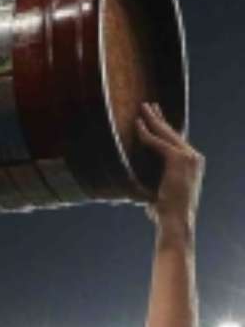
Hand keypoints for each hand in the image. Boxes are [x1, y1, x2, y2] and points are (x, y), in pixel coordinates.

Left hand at [135, 102, 204, 227]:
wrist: (176, 221)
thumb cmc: (165, 214)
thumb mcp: (158, 194)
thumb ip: (151, 185)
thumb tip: (132, 189)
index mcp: (191, 164)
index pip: (176, 141)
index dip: (164, 129)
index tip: (155, 118)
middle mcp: (193, 158)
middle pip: (172, 133)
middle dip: (159, 119)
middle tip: (148, 105)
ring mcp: (189, 157)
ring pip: (166, 134)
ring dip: (153, 120)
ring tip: (142, 108)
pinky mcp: (179, 159)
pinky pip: (159, 143)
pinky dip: (146, 135)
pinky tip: (137, 126)